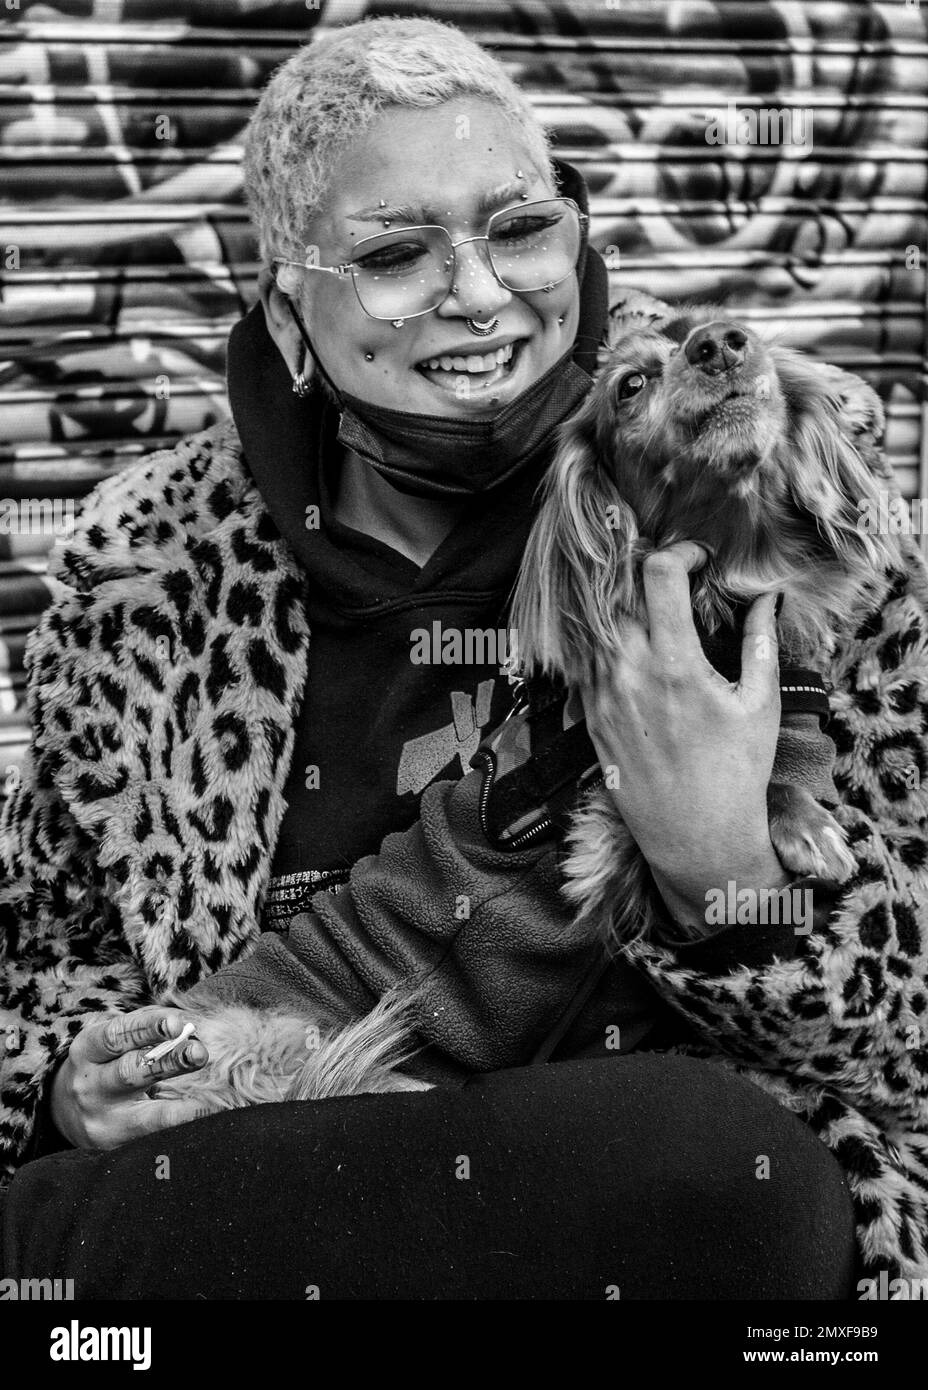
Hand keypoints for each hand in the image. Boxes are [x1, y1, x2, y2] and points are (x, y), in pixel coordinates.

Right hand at [50, 1008, 212, 1149]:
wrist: (66, 1111)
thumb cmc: (103, 1065)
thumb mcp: (110, 1042)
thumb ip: (145, 1030)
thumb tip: (189, 1026)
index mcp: (88, 1051)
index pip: (117, 1036)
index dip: (147, 1028)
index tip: (178, 1023)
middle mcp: (91, 1087)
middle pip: (131, 1073)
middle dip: (168, 1062)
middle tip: (200, 1052)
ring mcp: (102, 1122)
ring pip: (146, 1117)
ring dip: (185, 1108)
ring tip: (214, 1100)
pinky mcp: (115, 1148)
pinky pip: (156, 1139)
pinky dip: (185, 1131)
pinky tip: (210, 1124)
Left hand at [579, 541, 789, 932]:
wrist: (696, 838)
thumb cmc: (736, 773)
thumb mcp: (760, 706)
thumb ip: (760, 643)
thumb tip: (767, 596)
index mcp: (676, 665)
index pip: (659, 576)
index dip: (680, 552)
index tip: (698, 559)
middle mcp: (630, 675)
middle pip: (618, 593)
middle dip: (642, 576)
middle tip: (668, 580)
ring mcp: (602, 697)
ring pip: (593, 626)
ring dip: (619, 609)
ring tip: (648, 613)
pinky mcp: (589, 718)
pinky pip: (582, 663)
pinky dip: (600, 645)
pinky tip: (627, 650)